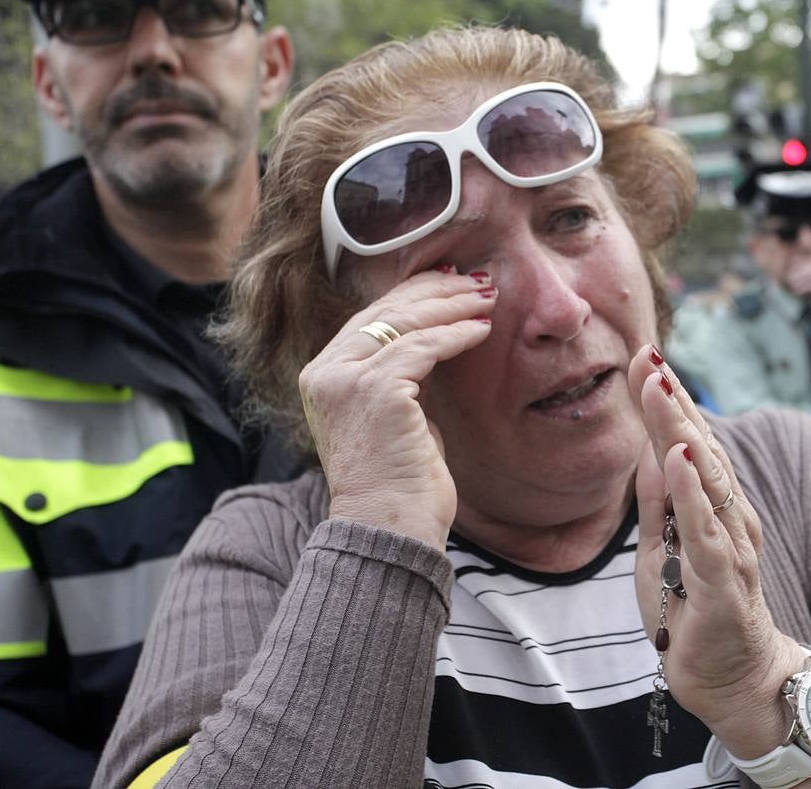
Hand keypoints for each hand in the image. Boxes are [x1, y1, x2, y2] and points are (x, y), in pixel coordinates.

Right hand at [298, 266, 495, 547]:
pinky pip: (423, 348)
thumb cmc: (400, 482)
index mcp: (322, 376)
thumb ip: (401, 375)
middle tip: (478, 281)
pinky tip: (482, 330)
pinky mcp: (375, 391)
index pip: (370, 317)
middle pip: (385, 311)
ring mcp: (346, 380)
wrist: (390, 529)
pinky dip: (456, 335)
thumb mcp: (396, 415)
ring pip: (406, 322)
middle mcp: (325, 373)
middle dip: (437, 292)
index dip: (413, 294)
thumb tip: (435, 336)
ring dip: (452, 307)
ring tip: (487, 298)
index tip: (450, 282)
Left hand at [628, 345, 809, 758]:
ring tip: (658, 387)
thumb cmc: (694, 613)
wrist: (731, 681)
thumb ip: (658, 501)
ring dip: (679, 429)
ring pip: (705, 478)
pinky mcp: (724, 581)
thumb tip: (650, 446)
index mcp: (712, 506)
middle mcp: (729, 516)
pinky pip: (706, 530)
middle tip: (647, 353)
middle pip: (698, 447)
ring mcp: (731, 546)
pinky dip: (691, 492)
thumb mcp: (662, 549)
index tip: (642, 354)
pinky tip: (677, 458)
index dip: (666, 399)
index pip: (687, 443)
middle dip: (672, 399)